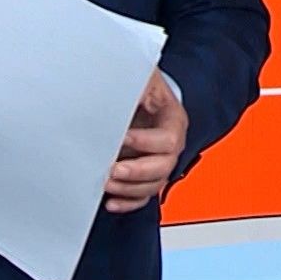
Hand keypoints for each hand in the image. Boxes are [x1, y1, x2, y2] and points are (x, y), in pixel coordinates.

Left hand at [106, 71, 187, 213]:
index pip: (168, 139)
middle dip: (136, 171)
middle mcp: (170, 144)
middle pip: (163, 167)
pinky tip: (112, 201)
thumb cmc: (141, 84)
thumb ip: (133, 86)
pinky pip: (142, 196)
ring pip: (153, 185)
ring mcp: (158, 160)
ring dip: (129, 189)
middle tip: (113, 169)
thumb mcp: (141, 78)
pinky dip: (128, 202)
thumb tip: (119, 92)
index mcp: (173, 119)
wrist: (139, 91)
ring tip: (107, 184)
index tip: (123, 138)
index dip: (146, 142)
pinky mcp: (145, 173)